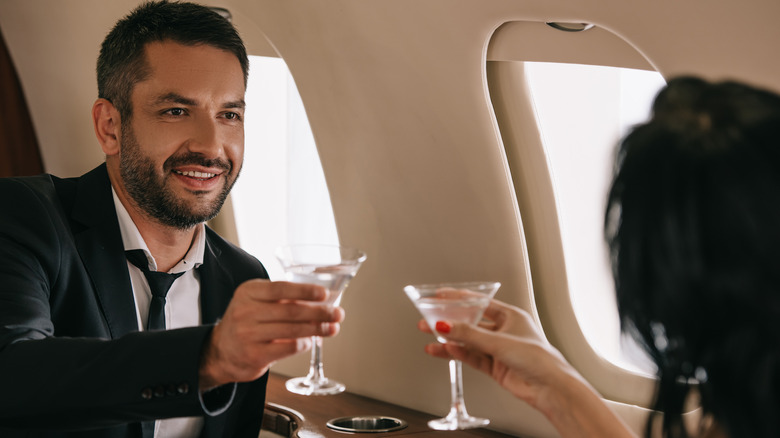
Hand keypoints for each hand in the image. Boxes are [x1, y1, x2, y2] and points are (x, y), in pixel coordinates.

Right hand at [199, 280, 343, 389]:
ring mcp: (248, 334)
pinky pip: (288, 348)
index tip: (324, 294)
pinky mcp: (255, 355)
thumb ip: (282, 299)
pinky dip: (304, 344)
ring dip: (317, 329)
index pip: (281, 288)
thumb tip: (320, 300)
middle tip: (337, 313)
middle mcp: (246, 311)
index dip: (305, 291)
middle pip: (291, 310)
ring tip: (332, 328)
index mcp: (248, 292)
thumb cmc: (246, 322)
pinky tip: (311, 341)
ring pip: (292, 330)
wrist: (220, 351)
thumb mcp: (255, 302)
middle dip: (319, 312)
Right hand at [419, 299, 635, 437]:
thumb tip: (446, 325)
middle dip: (449, 320)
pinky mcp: (495, 366)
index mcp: (511, 316)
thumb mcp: (499, 342)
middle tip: (428, 317)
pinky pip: (471, 356)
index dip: (458, 299)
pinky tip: (443, 349)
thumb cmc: (539, 359)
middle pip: (470, 323)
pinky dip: (457, 353)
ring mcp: (499, 349)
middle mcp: (504, 331)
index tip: (440, 295)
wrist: (549, 388)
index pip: (479, 303)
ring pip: (468, 341)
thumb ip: (469, 335)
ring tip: (429, 334)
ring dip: (449, 339)